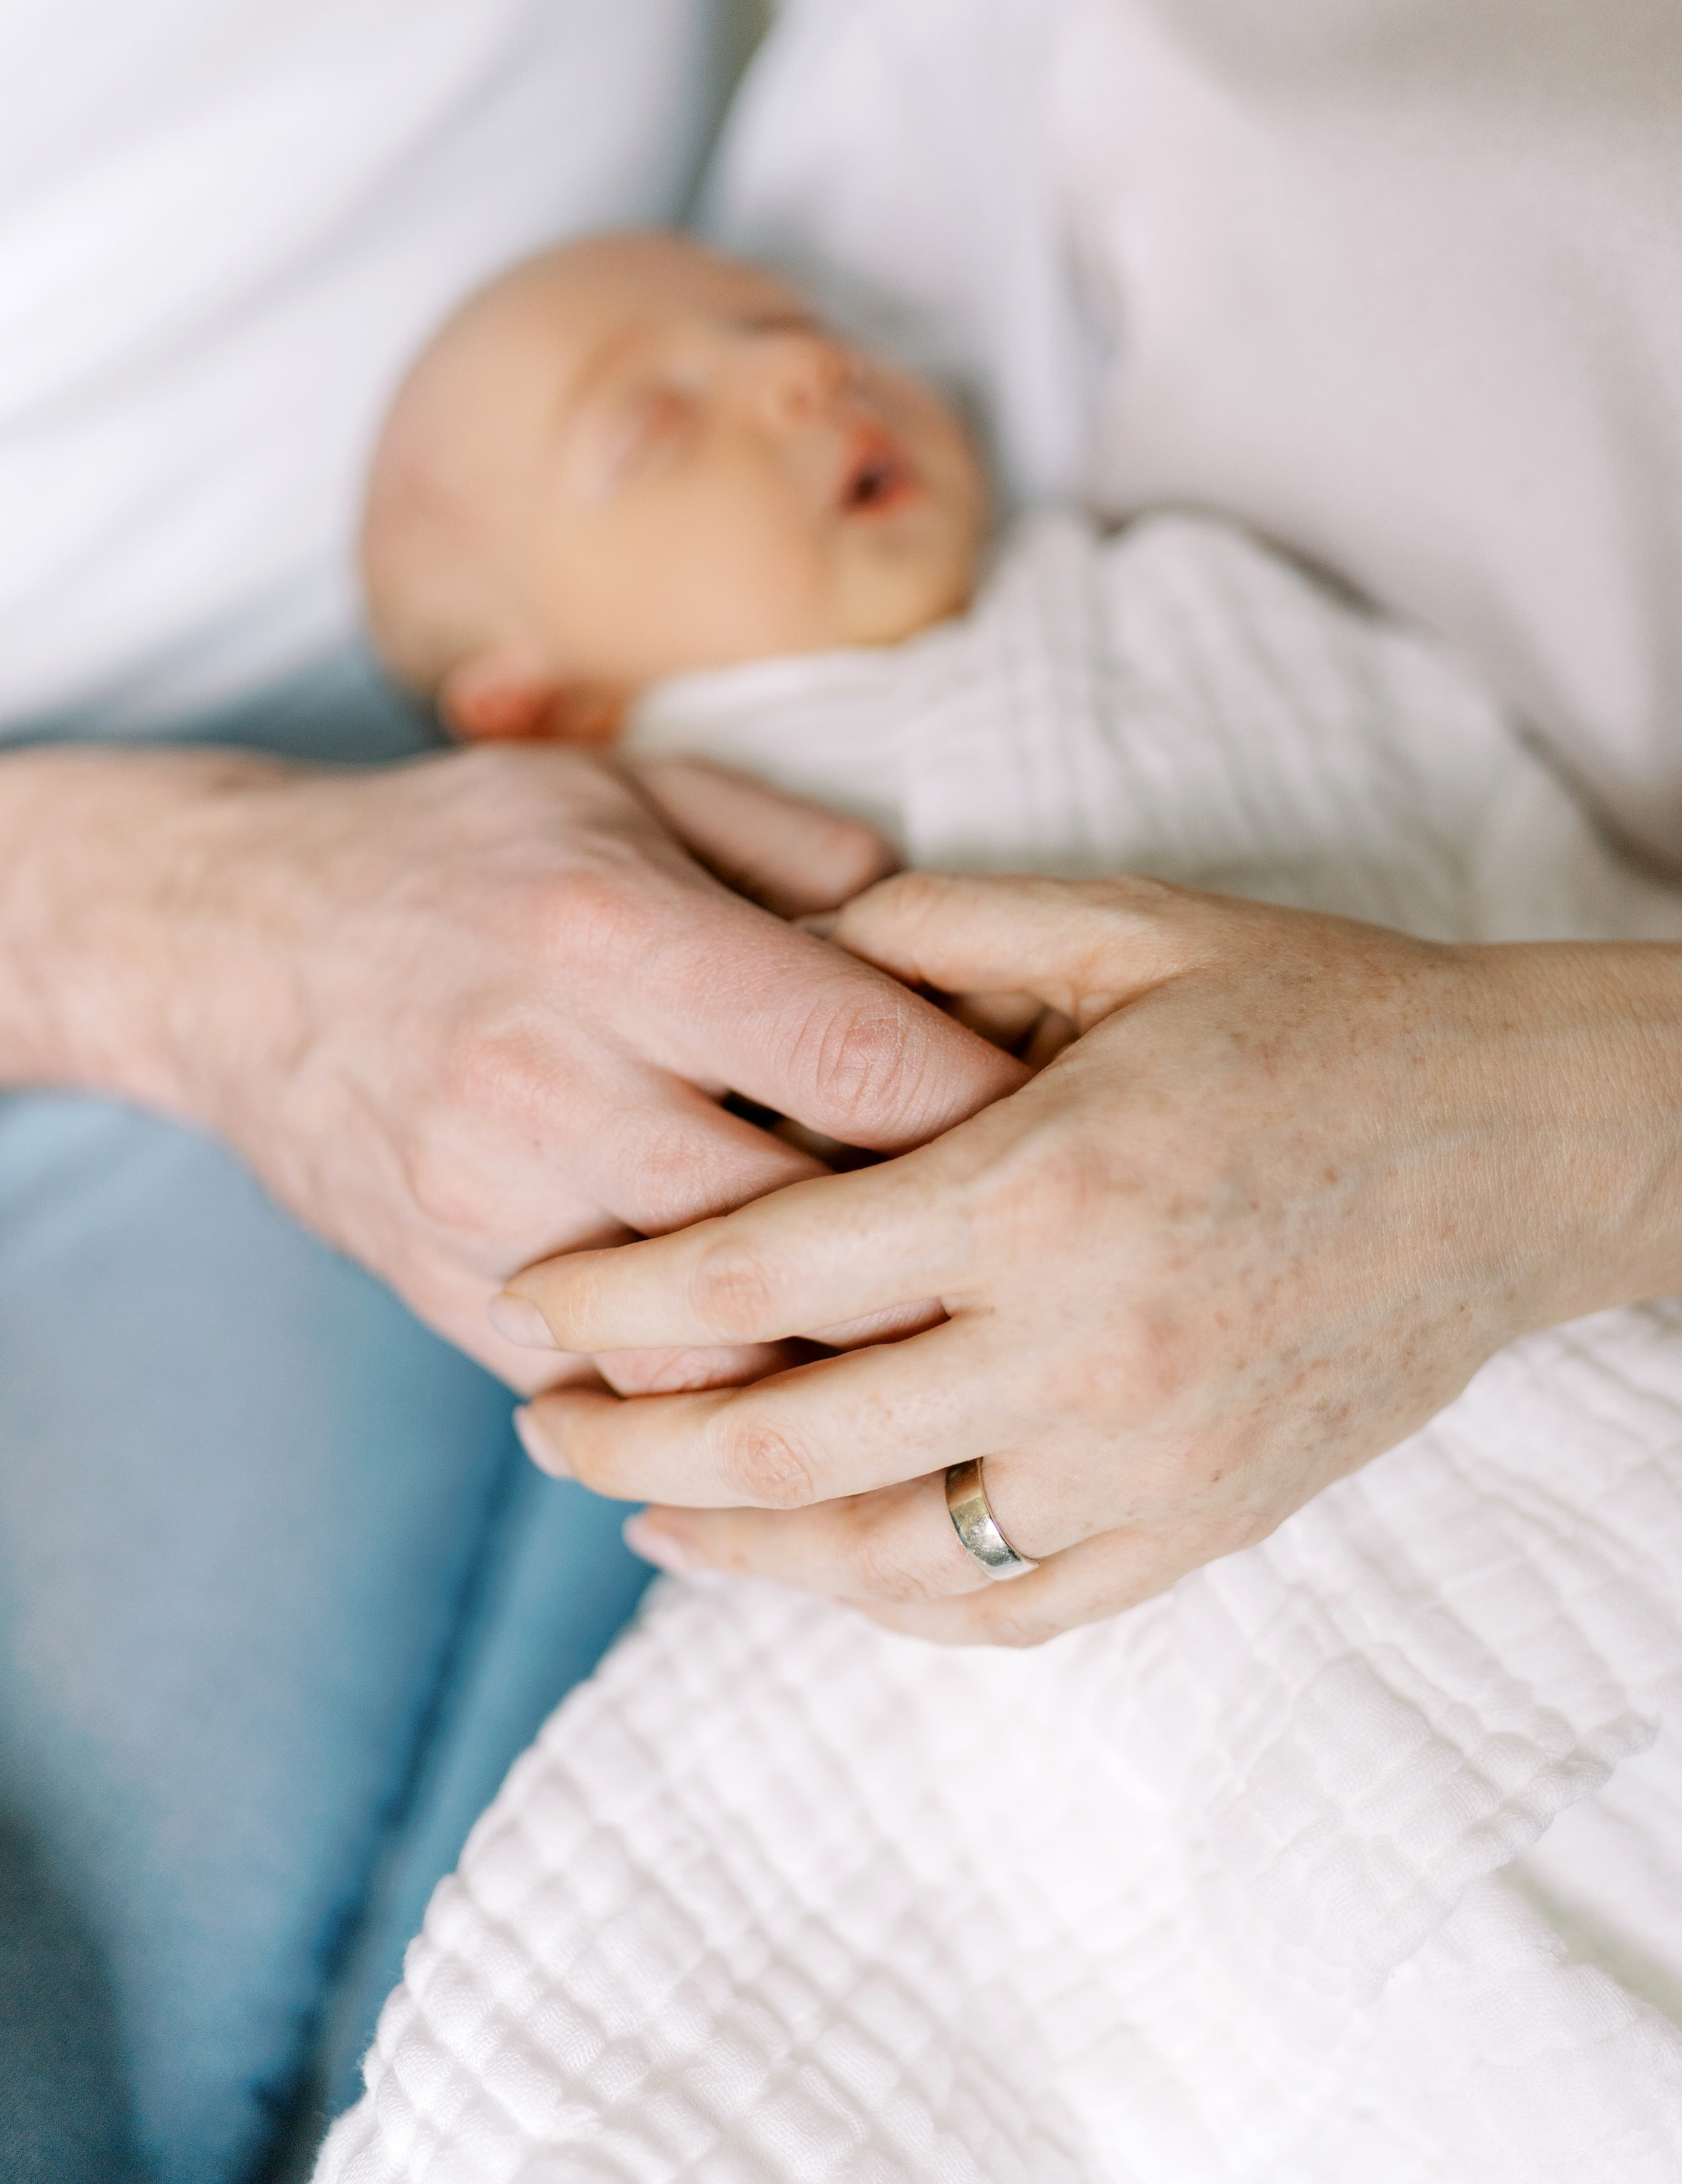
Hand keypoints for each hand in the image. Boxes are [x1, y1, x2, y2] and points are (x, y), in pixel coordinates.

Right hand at [0, 747, 1021, 1388]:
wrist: (232, 947)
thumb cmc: (463, 855)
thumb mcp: (634, 789)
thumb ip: (808, 854)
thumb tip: (959, 940)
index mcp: (621, 939)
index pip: (868, 1064)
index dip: (997, 1113)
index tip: (1072, 1130)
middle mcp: (556, 1085)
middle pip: (816, 1225)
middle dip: (944, 1251)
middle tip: (1041, 1256)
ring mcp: (497, 1210)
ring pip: (726, 1350)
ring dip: (841, 1350)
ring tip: (932, 1329)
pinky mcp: (457, 1298)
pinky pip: (629, 1394)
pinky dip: (727, 1393)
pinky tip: (799, 1365)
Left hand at [506, 872, 1681, 1637]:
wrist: (1517, 1147)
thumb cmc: (1319, 1019)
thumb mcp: (1127, 929)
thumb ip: (929, 937)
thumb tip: (766, 947)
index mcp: (1044, 1185)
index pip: (764, 1267)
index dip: (619, 1295)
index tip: (531, 1300)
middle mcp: (1085, 1350)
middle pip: (790, 1440)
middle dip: (632, 1440)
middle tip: (538, 1424)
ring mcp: (1148, 1462)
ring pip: (884, 1556)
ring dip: (735, 1544)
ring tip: (642, 1508)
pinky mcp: (1203, 1526)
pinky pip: (1008, 1607)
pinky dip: (887, 1601)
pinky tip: (809, 1565)